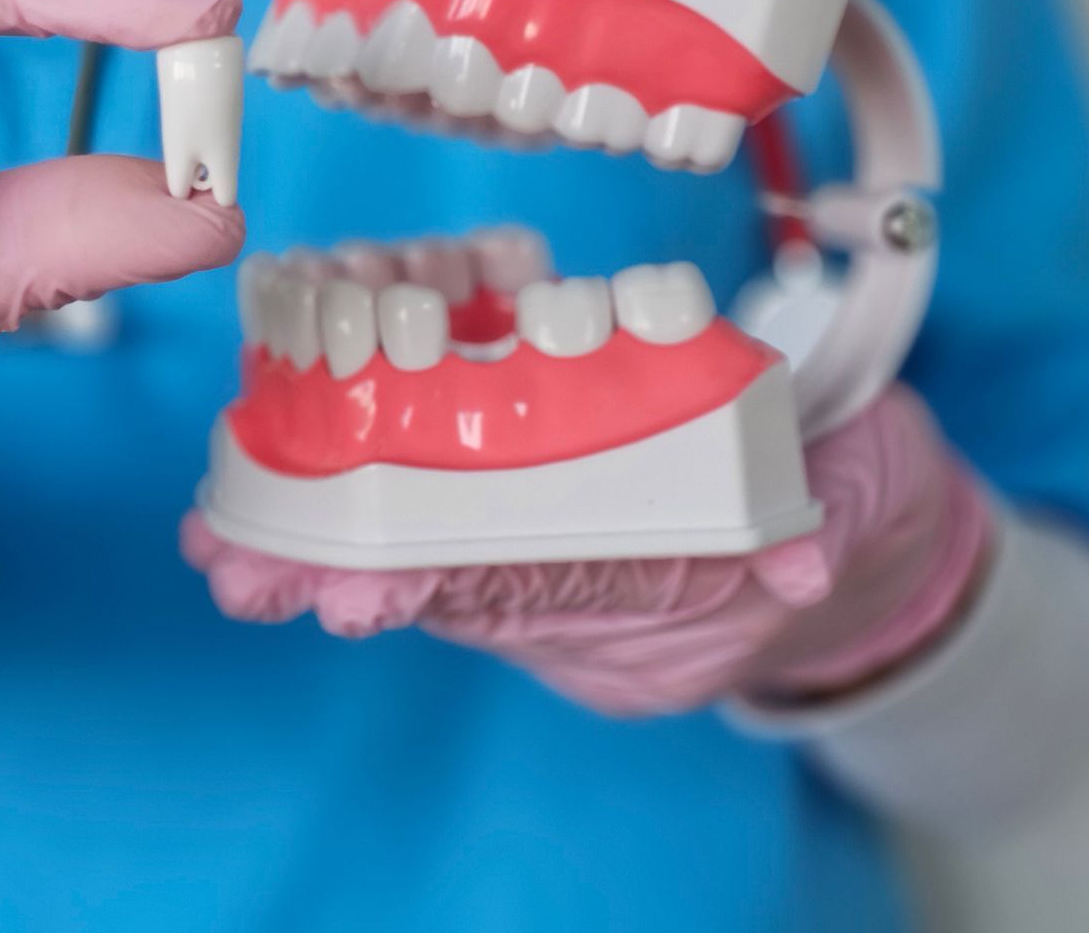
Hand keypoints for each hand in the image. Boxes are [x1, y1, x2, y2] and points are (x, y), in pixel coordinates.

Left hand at [184, 387, 991, 714]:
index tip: (345, 583)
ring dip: (325, 544)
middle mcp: (594, 617)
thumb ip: (829, 523)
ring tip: (222, 536)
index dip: (435, 581)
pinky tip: (293, 466)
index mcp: (662, 621)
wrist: (867, 520)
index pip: (534, 598)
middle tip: (230, 567)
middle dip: (335, 578)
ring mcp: (564, 577)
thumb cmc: (858, 493)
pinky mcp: (547, 526)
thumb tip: (806, 562)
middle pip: (452, 593)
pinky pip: (450, 526)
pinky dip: (372, 497)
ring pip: (431, 564)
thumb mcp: (862, 499)